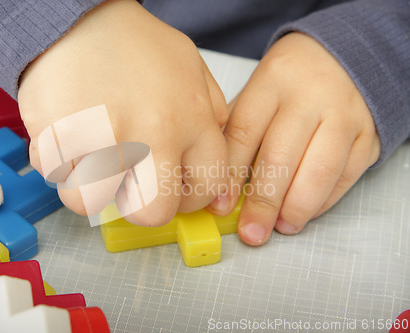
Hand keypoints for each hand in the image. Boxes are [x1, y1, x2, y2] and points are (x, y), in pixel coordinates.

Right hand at [18, 0, 228, 225]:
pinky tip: (66, 140)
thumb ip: (212, 115)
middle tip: (128, 185)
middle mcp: (152, 133)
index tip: (172, 192)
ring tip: (90, 157)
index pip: (206, 188)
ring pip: (91, 202)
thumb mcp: (192, 69)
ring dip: (88, 187)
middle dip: (139, 205)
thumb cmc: (134, 44)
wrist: (78, 16)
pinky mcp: (57, 136)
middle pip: (152, 213)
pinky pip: (55, 177)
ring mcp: (103, 137)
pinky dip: (57, 165)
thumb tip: (213, 161)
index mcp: (191, 119)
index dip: (187, 199)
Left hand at [207, 32, 380, 244]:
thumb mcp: (257, 92)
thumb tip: (218, 186)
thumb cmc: (288, 83)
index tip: (220, 206)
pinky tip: (304, 212)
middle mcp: (308, 97)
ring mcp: (343, 115)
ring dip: (296, 207)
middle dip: (263, 202)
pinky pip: (345, 176)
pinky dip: (323, 202)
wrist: (342, 58)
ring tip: (280, 227)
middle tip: (252, 232)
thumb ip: (238, 132)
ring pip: (318, 171)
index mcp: (271, 83)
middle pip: (280, 157)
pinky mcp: (367, 134)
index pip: (244, 133)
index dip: (230, 175)